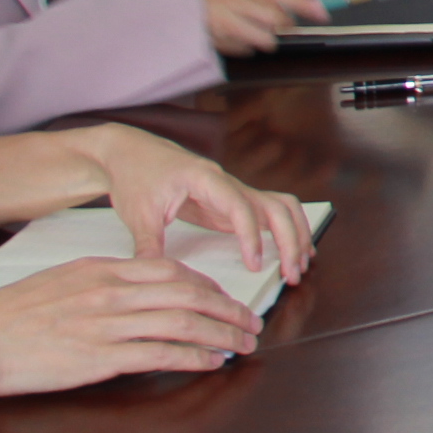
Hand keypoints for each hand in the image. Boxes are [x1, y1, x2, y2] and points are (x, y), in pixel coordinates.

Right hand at [0, 255, 267, 393]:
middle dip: (227, 308)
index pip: (172, 270)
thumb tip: (127, 294)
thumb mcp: (58, 282)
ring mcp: (107, 323)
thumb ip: (97, 285)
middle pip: (189, 294)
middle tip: (250, 322)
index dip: (207, 285)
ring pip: (184, 322)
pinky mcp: (100, 357)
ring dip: (221, 334)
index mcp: (102, 270)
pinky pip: (162, 353)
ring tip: (242, 344)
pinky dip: (194, 357)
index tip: (224, 298)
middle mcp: (111, 291)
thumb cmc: (4, 317)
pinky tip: (212, 363)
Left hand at [74, 122, 315, 284]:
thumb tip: (155, 279)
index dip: (251, 236)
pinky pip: (269, 213)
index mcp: (206, 179)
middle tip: (292, 273)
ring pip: (281, 207)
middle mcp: (229, 182)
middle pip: (277, 205)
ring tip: (300, 264)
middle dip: (291, 238)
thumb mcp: (137, 213)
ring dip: (296, 234)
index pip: (241, 207)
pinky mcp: (231, 202)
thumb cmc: (136, 175)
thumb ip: (148, 246)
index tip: (255, 264)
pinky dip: (285, 231)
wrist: (132, 152)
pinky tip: (290, 251)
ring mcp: (234, 191)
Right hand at [196, 0, 325, 54]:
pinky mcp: (215, 41)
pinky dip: (247, 46)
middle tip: (285, 24)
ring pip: (263, 37)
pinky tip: (237, 37)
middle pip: (275, 17)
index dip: (303, 3)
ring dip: (267, 38)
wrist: (165, 7)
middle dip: (285, 24)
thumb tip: (287, 0)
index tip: (321, 11)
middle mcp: (231, 1)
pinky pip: (245, 49)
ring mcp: (222, 23)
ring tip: (257, 31)